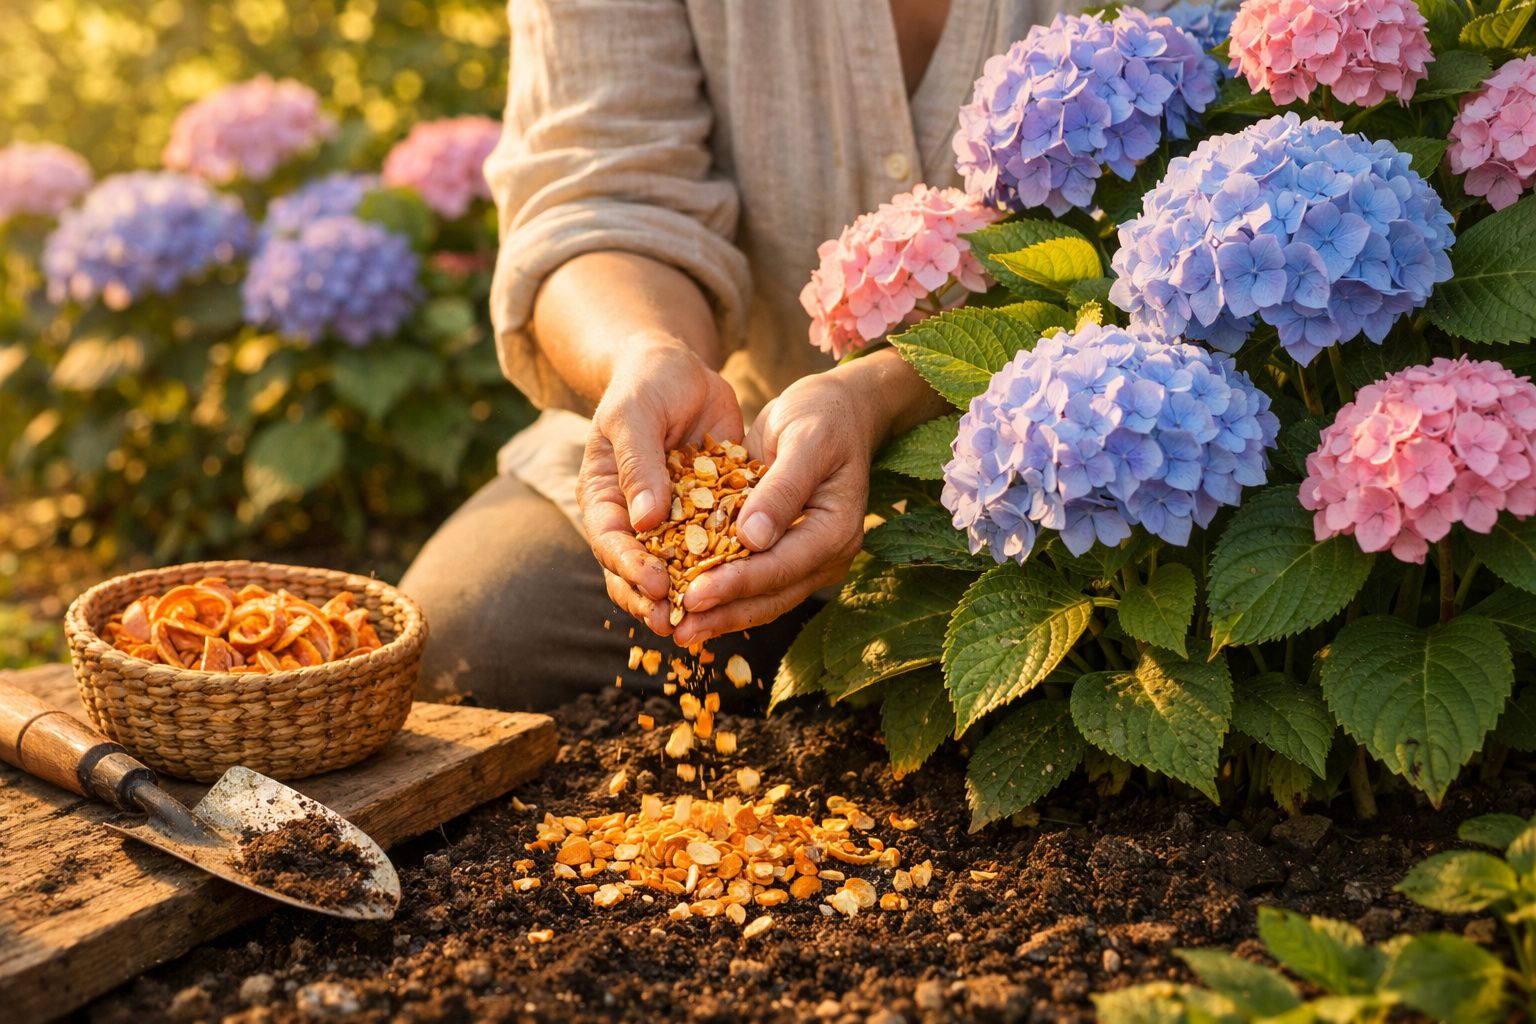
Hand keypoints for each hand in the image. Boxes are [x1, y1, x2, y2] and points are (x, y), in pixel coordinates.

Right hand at [579, 335, 742, 637]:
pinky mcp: (705, 515)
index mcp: (604, 496)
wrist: (681, 370)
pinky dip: (725, 568)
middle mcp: (633, 517)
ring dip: (690, 594)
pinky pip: (714, 547)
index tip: (658, 586)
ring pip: (675, 568)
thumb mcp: (635, 414)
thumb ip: (638, 465)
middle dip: (654, 598)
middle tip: (679, 622)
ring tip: (709, 620)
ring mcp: (670, 521)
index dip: (631, 568)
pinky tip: (747, 588)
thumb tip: (644, 522)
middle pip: (636, 570)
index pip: (611, 541)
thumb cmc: (645, 385)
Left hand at [672, 370, 879, 645]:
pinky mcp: (786, 552)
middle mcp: (826, 554)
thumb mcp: (805, 440)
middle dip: (723, 613)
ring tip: (677, 632)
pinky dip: (722, 594)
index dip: (737, 583)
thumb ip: (782, 488)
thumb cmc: (823, 415)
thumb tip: (752, 539)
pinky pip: (754, 581)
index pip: (781, 566)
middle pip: (771, 595)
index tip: (693, 594)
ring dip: (720, 617)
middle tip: (678, 630)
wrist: (836, 410)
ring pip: (762, 598)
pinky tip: (686, 605)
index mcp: (836, 530)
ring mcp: (808, 558)